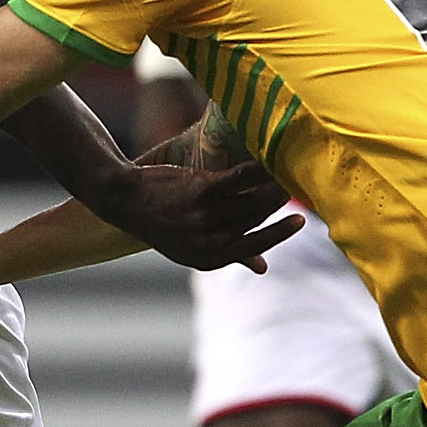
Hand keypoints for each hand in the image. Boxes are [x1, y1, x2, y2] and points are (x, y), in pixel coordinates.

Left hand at [91, 160, 301, 271]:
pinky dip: (257, 170)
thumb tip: (264, 268)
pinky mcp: (200, 191)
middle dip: (280, 202)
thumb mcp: (192, 249)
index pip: (254, 246)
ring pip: (252, 201)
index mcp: (208, 258)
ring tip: (288, 169)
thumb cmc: (163, 224)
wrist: (125, 201)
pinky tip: (269, 158)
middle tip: (299, 183)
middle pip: (256, 220)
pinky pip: (238, 180)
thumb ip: (231, 255)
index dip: (279, 233)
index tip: (301, 221)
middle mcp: (209, 241)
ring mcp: (205, 217)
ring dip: (274, 185)